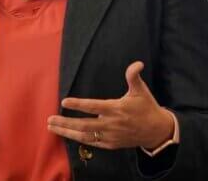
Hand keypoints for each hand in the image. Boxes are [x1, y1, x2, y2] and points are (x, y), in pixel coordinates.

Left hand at [47, 61, 174, 149]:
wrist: (157, 131)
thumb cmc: (147, 108)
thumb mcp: (141, 90)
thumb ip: (134, 76)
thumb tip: (137, 63)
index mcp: (117, 109)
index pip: (94, 106)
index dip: (79, 104)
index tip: (64, 102)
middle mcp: (112, 124)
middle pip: (85, 125)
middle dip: (66, 122)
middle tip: (50, 118)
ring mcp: (111, 136)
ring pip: (85, 136)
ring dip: (67, 132)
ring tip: (52, 127)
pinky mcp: (111, 144)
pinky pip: (92, 143)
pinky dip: (79, 139)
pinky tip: (67, 134)